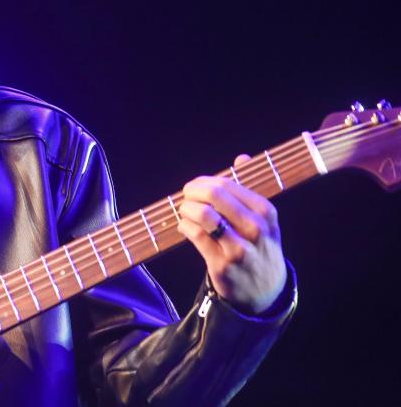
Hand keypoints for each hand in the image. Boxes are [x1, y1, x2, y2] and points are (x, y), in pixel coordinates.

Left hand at [177, 155, 286, 313]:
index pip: (226, 184)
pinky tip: (185, 226)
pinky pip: (195, 236)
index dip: (203, 182)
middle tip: (185, 196)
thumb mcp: (263, 218)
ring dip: (186, 209)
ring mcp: (240, 248)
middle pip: (214, 195)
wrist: (265, 289)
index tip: (194, 187)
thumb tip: (242, 158)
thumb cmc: (257, 246)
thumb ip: (249, 187)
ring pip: (203, 215)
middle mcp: (256, 228)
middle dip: (192, 192)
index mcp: (265, 211)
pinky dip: (184, 226)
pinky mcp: (222, 264)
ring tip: (184, 211)